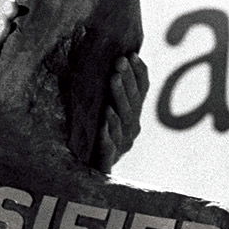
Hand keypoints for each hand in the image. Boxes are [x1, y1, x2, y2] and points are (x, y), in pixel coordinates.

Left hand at [93, 51, 148, 172]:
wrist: (86, 173)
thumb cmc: (92, 137)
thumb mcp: (103, 111)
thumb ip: (110, 91)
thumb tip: (110, 61)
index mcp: (133, 116)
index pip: (142, 91)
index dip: (139, 73)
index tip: (132, 54)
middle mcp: (132, 129)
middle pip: (133, 102)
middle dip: (127, 79)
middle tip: (119, 61)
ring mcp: (122, 144)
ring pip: (124, 118)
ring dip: (119, 96)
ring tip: (113, 79)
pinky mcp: (108, 159)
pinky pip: (110, 143)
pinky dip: (109, 128)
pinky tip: (105, 114)